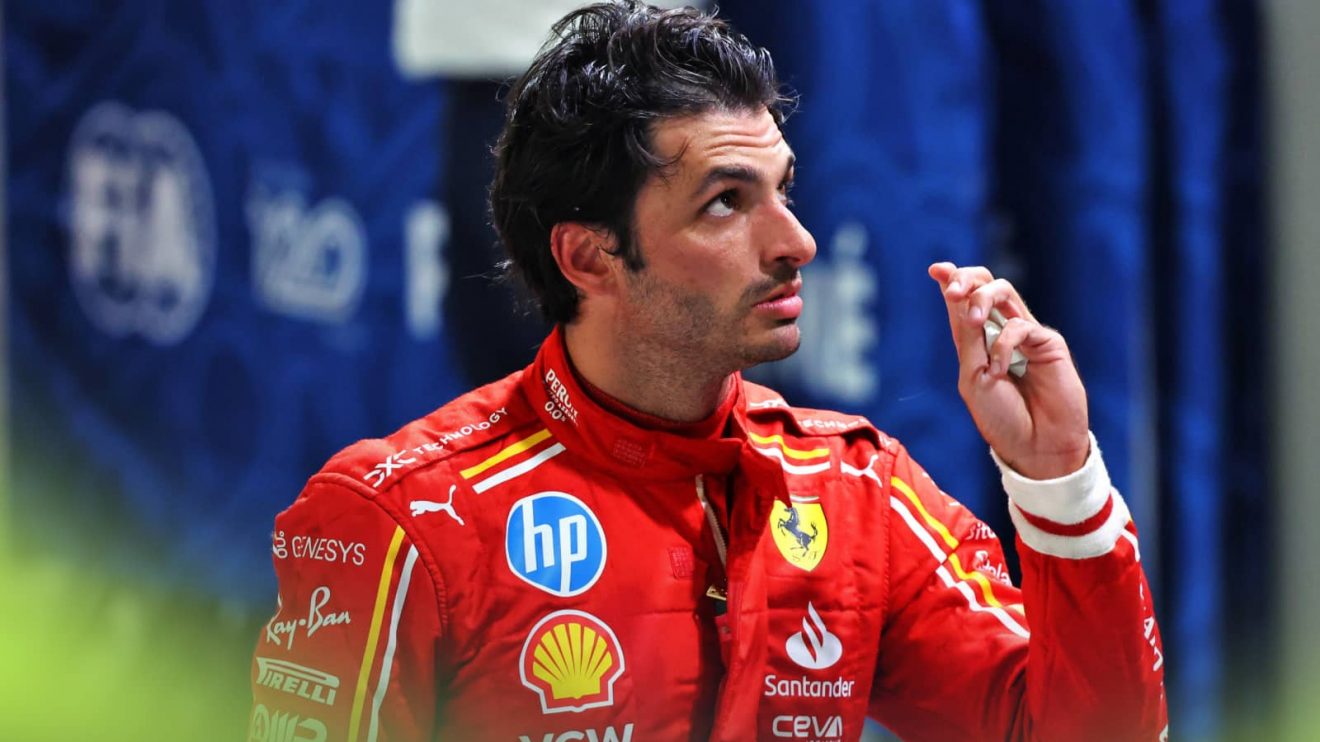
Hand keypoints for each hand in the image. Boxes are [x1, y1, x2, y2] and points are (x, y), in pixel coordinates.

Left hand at [928, 262, 1089, 478]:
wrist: (1034, 447)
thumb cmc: (1001, 418)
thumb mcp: (973, 377)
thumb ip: (968, 339)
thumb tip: (959, 297)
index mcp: (975, 341)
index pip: (962, 300)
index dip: (951, 279)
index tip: (936, 269)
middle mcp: (1000, 331)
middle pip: (985, 284)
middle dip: (965, 279)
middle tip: (952, 290)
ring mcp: (1025, 335)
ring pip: (1005, 291)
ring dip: (982, 299)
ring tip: (974, 320)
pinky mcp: (1048, 344)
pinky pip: (1022, 326)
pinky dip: (1004, 344)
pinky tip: (1001, 369)